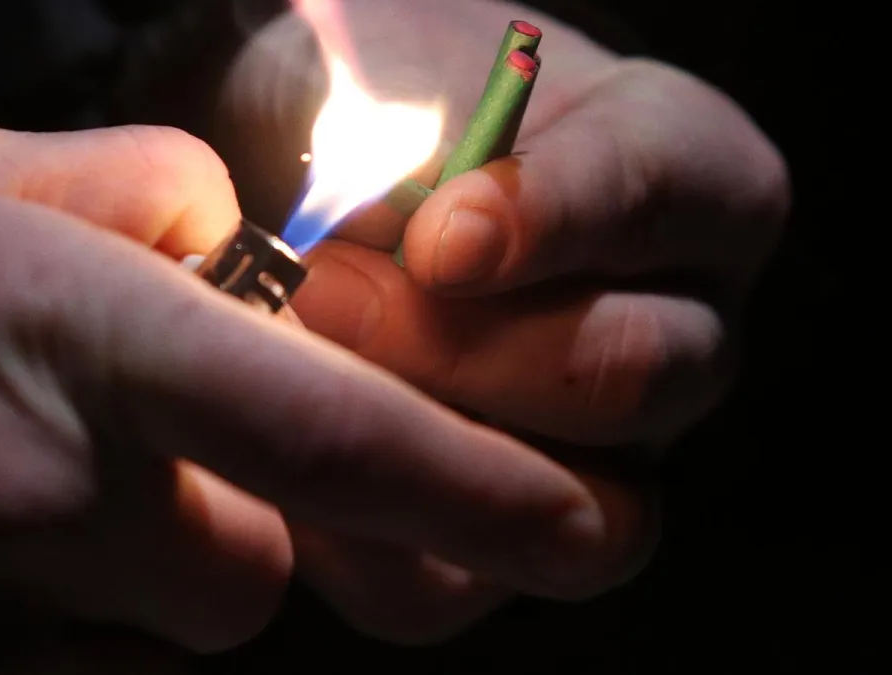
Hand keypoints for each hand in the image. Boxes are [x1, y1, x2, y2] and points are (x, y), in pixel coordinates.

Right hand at [0, 120, 613, 654]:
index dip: (492, 497)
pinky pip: (85, 651)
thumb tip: (224, 230)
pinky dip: (74, 600)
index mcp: (99, 344)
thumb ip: (138, 193)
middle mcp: (72, 494)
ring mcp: (9, 607)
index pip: (347, 443)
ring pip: (171, 615)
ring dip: (144, 557)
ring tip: (20, 476)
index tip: (603, 529)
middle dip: (235, 520)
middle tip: (128, 443)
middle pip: (255, 567)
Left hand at [221, 0, 788, 641]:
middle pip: (634, 374)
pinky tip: (283, 459)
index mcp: (685, 182)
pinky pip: (450, 590)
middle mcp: (677, 328)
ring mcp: (607, 453)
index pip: (660, 197)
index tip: (437, 237)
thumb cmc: (368, 110)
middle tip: (324, 295)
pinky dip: (359, 538)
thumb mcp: (391, 75)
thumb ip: (417, 137)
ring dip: (418, 447)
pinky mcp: (497, 545)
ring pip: (576, 511)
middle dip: (459, 345)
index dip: (546, 222)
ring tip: (302, 380)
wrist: (316, 176)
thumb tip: (417, 255)